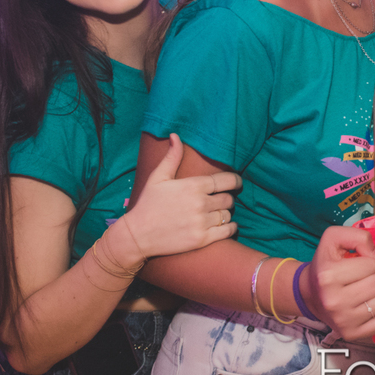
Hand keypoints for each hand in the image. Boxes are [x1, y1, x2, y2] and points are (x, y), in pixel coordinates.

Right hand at [121, 134, 239, 258]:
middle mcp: (200, 203)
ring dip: (226, 213)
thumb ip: (172, 157)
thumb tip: (176, 135)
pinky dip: (231, 227)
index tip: (236, 183)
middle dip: (227, 198)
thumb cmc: (148, 204)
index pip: (227, 181)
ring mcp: (202, 222)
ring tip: (219, 212)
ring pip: (228, 214)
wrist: (137, 235)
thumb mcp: (158, 178)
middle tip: (221, 199)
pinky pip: (228, 231)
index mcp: (193, 186)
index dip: (236, 181)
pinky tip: (227, 225)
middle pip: (229, 199)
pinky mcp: (202, 239)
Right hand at [303, 226, 374, 341]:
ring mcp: (343, 321)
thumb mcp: (333, 239)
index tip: (355, 266)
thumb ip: (358, 236)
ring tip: (364, 292)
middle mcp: (334, 301)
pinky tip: (367, 307)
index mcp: (328, 276)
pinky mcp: (351, 334)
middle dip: (374, 278)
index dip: (366, 262)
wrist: (310, 294)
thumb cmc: (326, 265)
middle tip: (360, 280)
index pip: (371, 264)